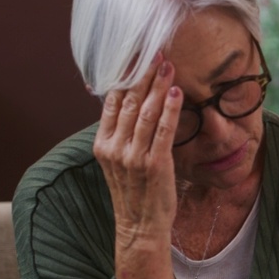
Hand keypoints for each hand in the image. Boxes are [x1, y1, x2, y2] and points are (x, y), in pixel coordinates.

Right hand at [91, 53, 183, 278]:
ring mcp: (133, 156)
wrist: (140, 227)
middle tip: (156, 51)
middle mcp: (114, 148)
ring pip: (146, 111)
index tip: (135, 55)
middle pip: (129, 101)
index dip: (124, 75)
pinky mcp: (155, 164)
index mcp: (102, 144)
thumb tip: (126, 102)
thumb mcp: (118, 161)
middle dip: (143, 74)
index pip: (111, 101)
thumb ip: (120, 133)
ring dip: (158, 85)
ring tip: (168, 65)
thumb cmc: (134, 192)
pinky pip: (163, 130)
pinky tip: (176, 92)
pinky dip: (170, 108)